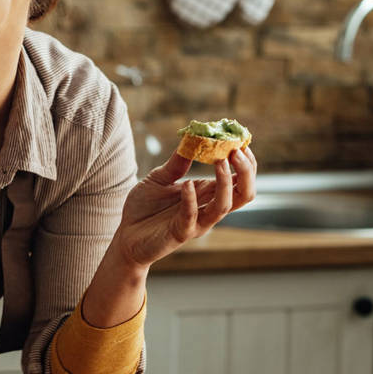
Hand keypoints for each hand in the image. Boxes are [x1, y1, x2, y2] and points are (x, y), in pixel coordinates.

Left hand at [111, 147, 256, 268]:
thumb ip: (177, 162)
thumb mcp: (160, 177)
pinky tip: (186, 184)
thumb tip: (192, 138)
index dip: (247, 163)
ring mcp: (196, 223)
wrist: (126, 235)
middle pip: (244, 194)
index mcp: (208, 194)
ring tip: (220, 161)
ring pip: (224, 206)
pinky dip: (191, 200)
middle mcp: (208, 208)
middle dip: (246, 172)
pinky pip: (191, 218)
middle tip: (237, 151)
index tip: (240, 140)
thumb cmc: (145, 207)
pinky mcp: (180, 233)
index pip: (240, 180)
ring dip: (225, 183)